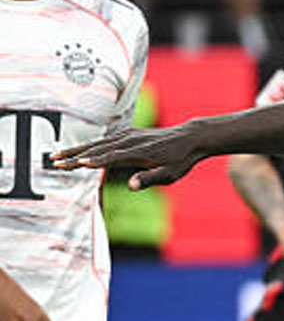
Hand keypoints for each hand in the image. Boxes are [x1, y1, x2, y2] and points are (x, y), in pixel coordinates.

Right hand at [52, 126, 202, 188]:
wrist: (190, 137)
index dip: (95, 161)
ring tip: (57, 156)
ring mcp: (128, 136)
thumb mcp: (170, 174)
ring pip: (97, 143)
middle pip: (98, 148)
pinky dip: (88, 146)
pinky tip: (76, 152)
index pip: (112, 157)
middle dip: (76, 155)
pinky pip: (104, 141)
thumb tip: (131, 186)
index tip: (79, 165)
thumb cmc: (181, 159)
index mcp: (139, 151)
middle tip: (55, 162)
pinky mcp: (128, 134)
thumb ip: (149, 179)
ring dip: (76, 150)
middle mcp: (130, 141)